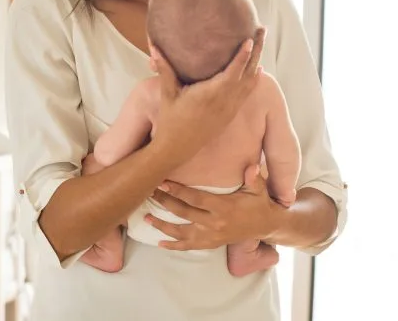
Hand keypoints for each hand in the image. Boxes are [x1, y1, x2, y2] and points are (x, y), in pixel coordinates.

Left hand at [146, 165, 282, 249]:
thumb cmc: (259, 203)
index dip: (177, 191)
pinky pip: (189, 246)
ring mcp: (211, 236)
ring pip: (182, 232)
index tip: (161, 182)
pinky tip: (160, 243)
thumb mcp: (259, 189)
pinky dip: (174, 246)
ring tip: (147, 217)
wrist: (266, 226)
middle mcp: (215, 224)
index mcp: (223, 208)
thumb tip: (252, 167)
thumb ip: (253, 178)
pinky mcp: (210, 244)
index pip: (195, 199)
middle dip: (164, 202)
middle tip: (149, 192)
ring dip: (162, 225)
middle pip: (184, 213)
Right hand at [147, 27, 266, 165]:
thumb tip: (154, 46)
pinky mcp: (230, 114)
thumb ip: (164, 68)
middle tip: (263, 30)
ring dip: (258, 61)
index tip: (250, 38)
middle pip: (248, 72)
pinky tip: (258, 70)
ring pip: (251, 82)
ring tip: (261, 44)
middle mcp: (224, 101)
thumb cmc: (170, 120)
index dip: (243, 54)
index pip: (232, 71)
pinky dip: (254, 79)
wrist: (177, 148)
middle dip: (257, 50)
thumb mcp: (167, 93)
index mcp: (210, 94)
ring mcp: (229, 108)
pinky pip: (247, 93)